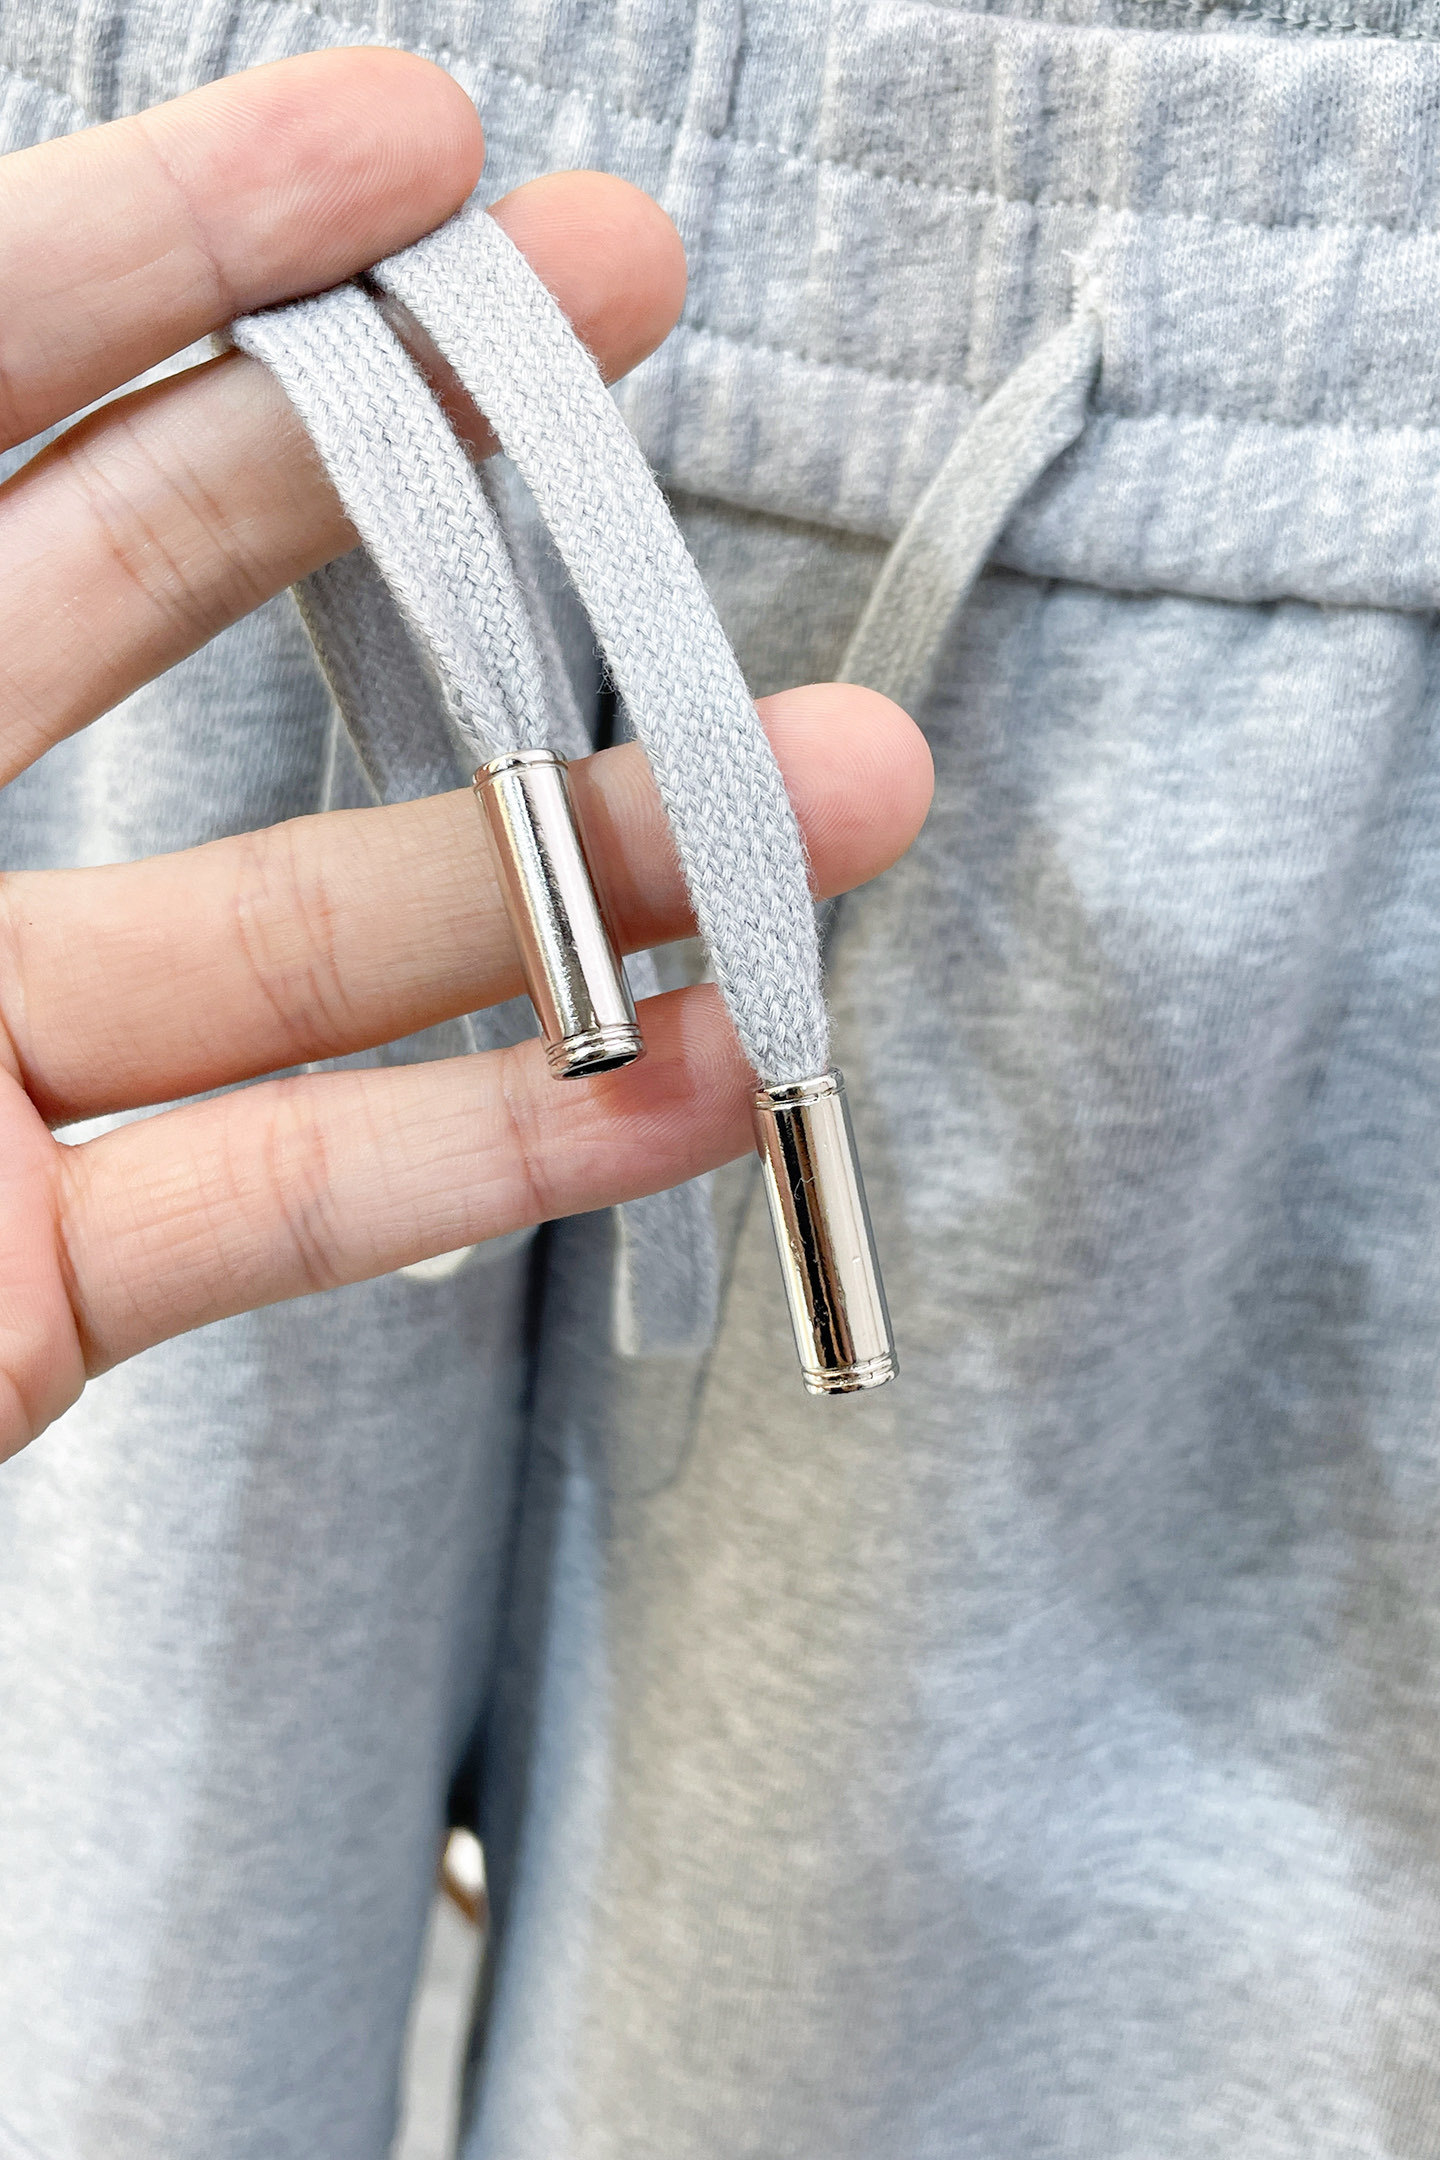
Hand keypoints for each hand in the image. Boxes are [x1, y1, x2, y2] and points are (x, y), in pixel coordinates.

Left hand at [0, 51, 931, 1459]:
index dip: (171, 247)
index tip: (409, 153)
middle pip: (136, 587)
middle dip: (403, 450)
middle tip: (621, 310)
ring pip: (286, 937)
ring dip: (570, 871)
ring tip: (816, 793)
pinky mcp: (31, 1288)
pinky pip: (283, 1206)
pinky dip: (493, 1157)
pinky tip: (695, 1086)